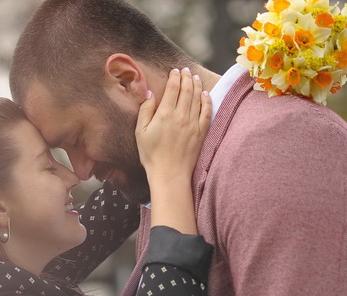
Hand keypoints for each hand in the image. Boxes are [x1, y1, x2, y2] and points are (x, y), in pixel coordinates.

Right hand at [135, 67, 211, 183]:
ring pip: (197, 97)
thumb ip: (145, 111)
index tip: (174, 71)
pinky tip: (205, 94)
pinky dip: (206, 100)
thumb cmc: (151, 155)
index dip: (174, 77)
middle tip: (185, 70)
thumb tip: (150, 94)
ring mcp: (193, 123)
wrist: (169, 173)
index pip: (173, 88)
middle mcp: (181, 115)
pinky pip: (206, 111)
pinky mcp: (201, 131)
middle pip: (187, 89)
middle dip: (186, 77)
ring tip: (194, 77)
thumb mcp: (140, 132)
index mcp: (165, 114)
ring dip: (196, 85)